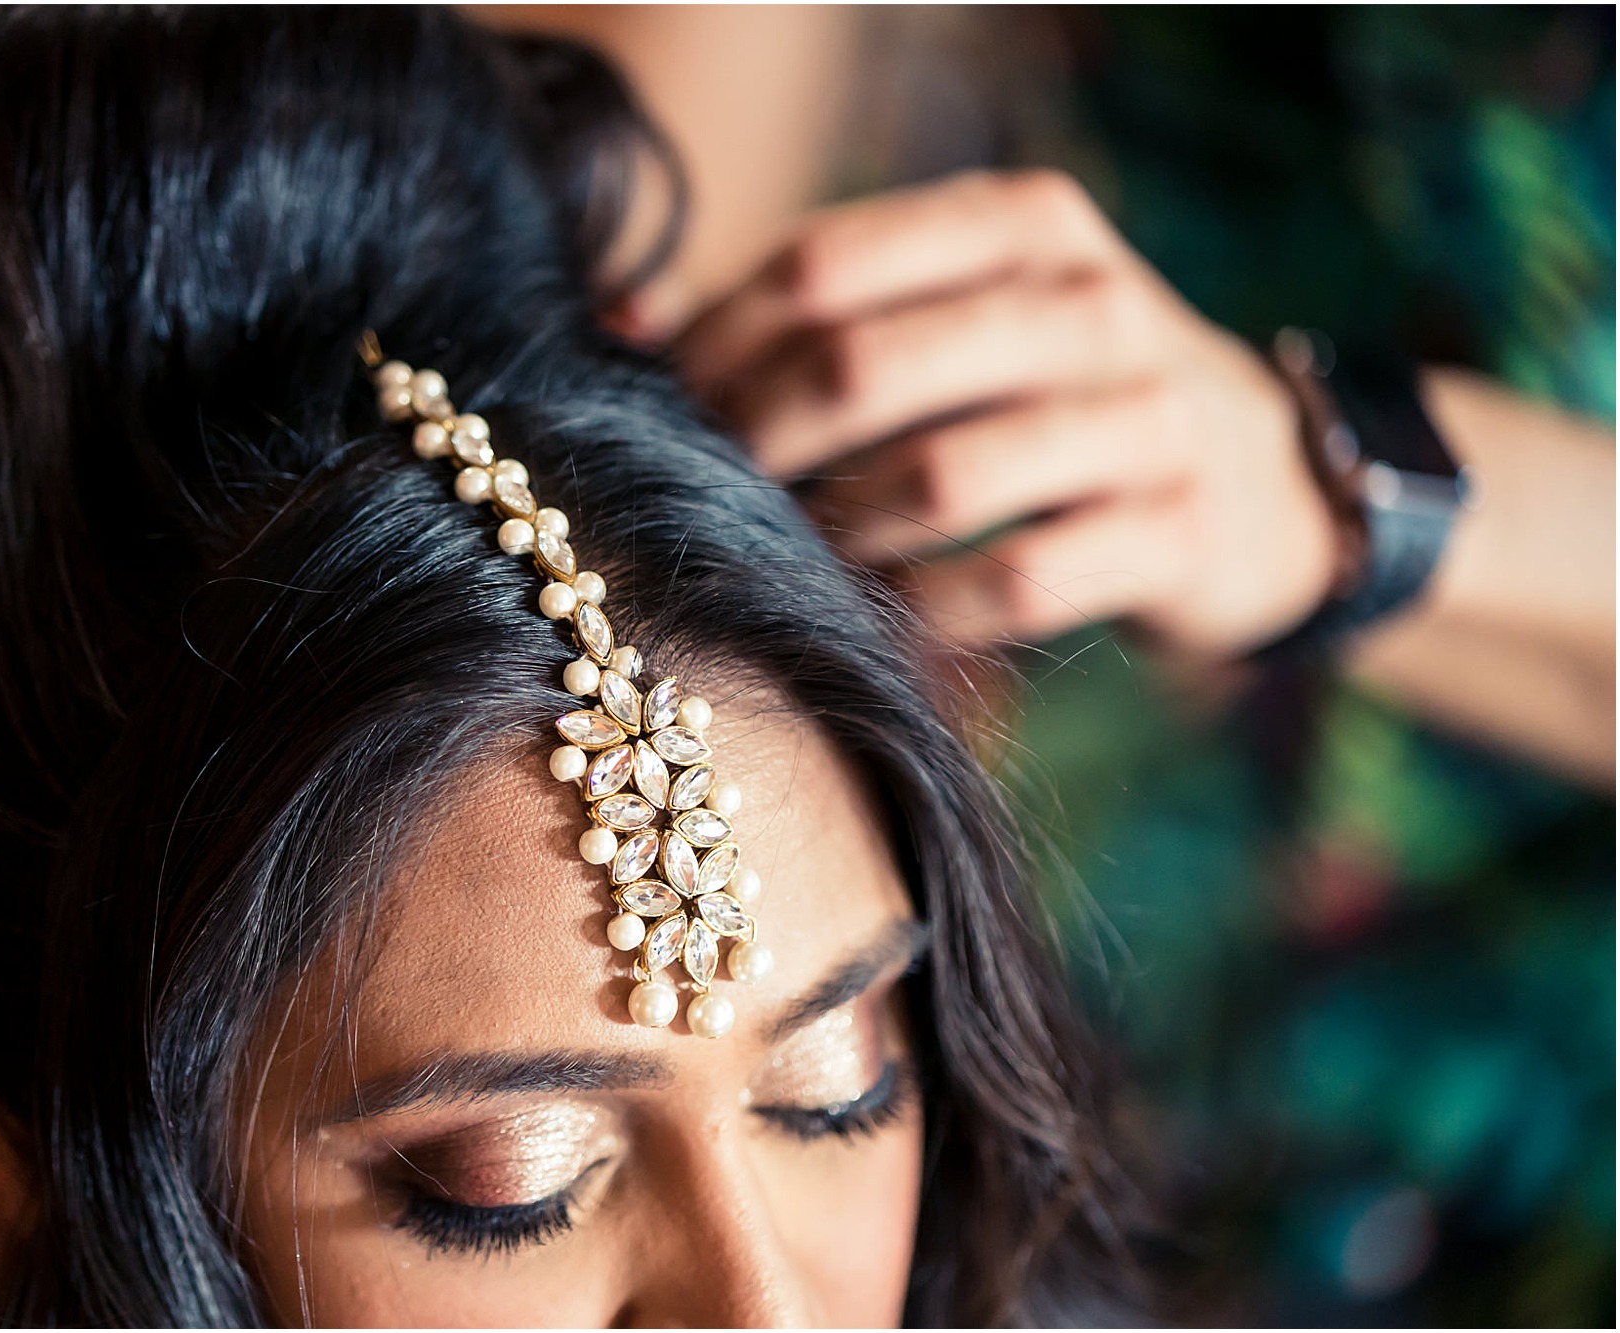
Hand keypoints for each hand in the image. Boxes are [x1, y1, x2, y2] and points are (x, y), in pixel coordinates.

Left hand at [672, 169, 1347, 657]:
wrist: (1259, 485)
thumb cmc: (1051, 399)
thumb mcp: (960, 319)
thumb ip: (811, 316)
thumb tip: (618, 324)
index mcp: (1020, 222)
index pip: (820, 267)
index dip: (717, 351)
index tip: (664, 419)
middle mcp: (1092, 300)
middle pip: (865, 366)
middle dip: (760, 448)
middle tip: (709, 504)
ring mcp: (1147, 415)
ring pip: (940, 478)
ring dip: (841, 536)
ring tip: (799, 561)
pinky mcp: (1179, 530)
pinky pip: (1015, 579)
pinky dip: (929, 609)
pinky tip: (893, 614)